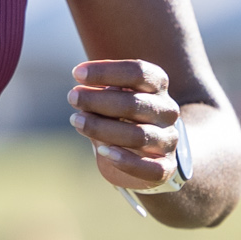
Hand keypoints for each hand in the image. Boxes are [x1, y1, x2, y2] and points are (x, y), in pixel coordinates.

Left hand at [68, 59, 179, 191]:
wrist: (152, 150)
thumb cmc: (125, 115)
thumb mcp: (115, 97)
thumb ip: (102, 94)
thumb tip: (80, 93)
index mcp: (158, 86)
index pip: (137, 72)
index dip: (106, 72)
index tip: (77, 73)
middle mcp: (167, 111)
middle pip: (134, 103)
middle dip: (98, 100)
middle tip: (72, 98)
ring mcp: (168, 139)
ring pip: (138, 135)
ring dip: (103, 129)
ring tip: (77, 121)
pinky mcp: (166, 166)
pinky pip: (151, 167)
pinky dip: (126, 160)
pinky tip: (103, 152)